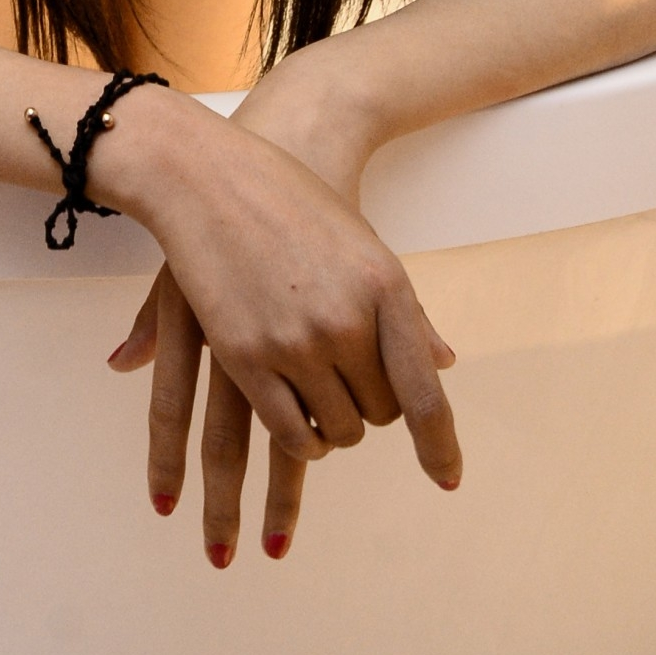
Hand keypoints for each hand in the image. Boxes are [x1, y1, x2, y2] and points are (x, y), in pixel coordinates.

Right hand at [99, 94, 459, 566]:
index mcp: (386, 285)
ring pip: (338, 430)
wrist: (208, 174)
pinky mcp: (244, 358)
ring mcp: (294, 342)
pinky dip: (301, 439)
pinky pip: (290, 433)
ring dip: (336, 427)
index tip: (447, 480)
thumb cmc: (292, 202)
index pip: (425, 391)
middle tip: (351, 380)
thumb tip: (444, 364)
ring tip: (322, 395)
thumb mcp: (362, 246)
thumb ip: (404, 309)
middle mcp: (345, 320)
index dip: (440, 445)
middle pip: (381, 413)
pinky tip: (296, 418)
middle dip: (372, 407)